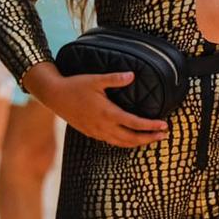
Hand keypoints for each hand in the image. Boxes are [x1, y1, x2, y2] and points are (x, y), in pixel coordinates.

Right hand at [28, 67, 169, 148]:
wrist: (54, 96)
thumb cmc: (75, 86)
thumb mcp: (96, 80)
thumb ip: (115, 78)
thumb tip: (132, 75)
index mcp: (107, 113)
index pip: (134, 123)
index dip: (151, 126)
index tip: (164, 125)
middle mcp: (103, 126)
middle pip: (131, 138)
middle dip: (149, 138)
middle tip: (164, 136)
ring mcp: (96, 132)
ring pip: (121, 143)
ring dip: (138, 143)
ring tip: (151, 139)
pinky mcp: (91, 133)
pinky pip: (111, 142)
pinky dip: (124, 143)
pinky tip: (131, 139)